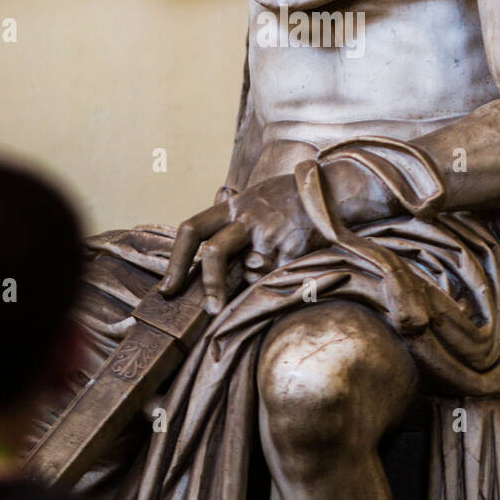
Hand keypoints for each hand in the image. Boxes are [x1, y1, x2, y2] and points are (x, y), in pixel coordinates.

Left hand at [158, 174, 323, 312]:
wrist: (331, 190)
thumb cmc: (286, 197)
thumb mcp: (252, 198)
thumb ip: (228, 218)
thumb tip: (198, 245)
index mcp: (232, 207)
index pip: (192, 230)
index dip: (175, 261)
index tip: (168, 288)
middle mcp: (247, 219)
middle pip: (214, 253)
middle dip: (209, 285)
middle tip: (210, 309)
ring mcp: (271, 235)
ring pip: (249, 273)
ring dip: (256, 279)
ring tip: (273, 262)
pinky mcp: (292, 250)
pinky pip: (275, 277)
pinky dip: (277, 278)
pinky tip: (288, 261)